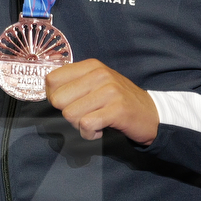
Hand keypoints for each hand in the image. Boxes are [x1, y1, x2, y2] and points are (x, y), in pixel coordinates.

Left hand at [43, 58, 158, 143]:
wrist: (151, 114)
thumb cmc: (117, 101)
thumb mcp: (96, 84)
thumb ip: (74, 83)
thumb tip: (48, 94)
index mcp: (91, 66)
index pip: (52, 80)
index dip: (54, 97)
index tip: (69, 103)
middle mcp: (100, 74)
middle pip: (58, 100)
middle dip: (67, 113)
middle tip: (85, 115)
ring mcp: (110, 91)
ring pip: (70, 114)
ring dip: (79, 126)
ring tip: (95, 122)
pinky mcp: (117, 109)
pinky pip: (86, 125)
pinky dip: (89, 133)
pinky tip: (100, 130)